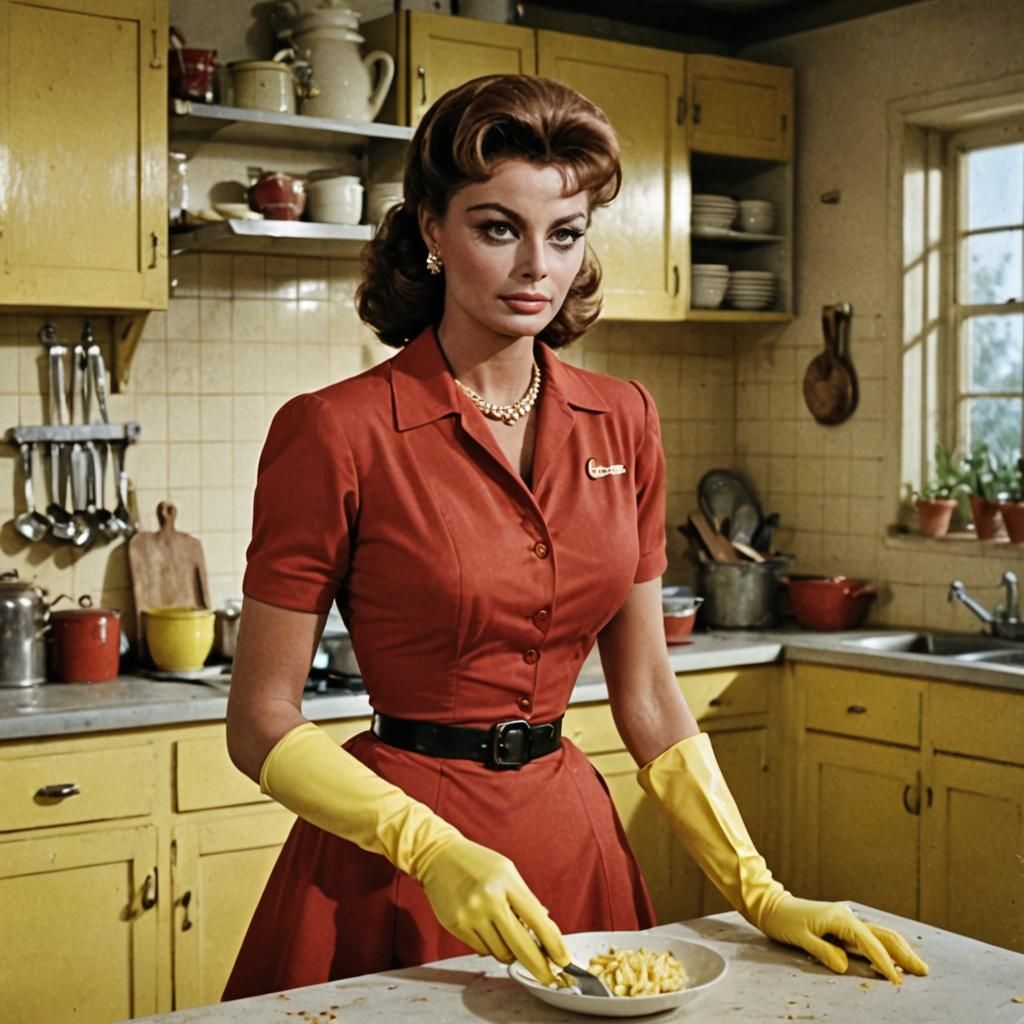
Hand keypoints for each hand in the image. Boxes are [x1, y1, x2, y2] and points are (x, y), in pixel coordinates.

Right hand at [417, 834, 569, 984]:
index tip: (565, 961)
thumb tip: (546, 928)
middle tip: (549, 978)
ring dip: (511, 953)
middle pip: (522, 945)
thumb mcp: (507, 871)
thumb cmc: (477, 863)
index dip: (554, 945)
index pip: (538, 920)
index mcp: (507, 882)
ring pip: (502, 952)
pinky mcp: (456, 925)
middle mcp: (489, 899)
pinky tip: (488, 930)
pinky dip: (491, 946)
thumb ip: (526, 899)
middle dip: (539, 966)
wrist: (438, 855)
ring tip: (509, 937)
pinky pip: (483, 950)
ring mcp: (471, 914)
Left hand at [759, 895, 928, 984]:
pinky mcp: (841, 925)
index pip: (869, 943)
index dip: (885, 963)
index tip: (898, 980)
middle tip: (923, 972)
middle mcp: (847, 917)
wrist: (770, 906)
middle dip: (903, 953)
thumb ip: (823, 951)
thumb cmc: (783, 921)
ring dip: (898, 950)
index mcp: (839, 918)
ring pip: (878, 935)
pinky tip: (891, 959)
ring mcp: (845, 920)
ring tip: (914, 966)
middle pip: (882, 935)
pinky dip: (883, 948)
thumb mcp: (800, 937)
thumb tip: (845, 966)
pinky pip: (868, 937)